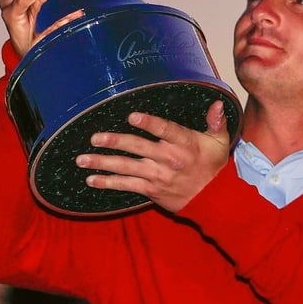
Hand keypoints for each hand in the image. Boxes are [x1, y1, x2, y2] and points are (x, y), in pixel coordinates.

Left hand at [75, 101, 231, 212]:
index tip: (132, 117)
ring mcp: (158, 176)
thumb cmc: (213, 166)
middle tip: (95, 138)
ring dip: (103, 163)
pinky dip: (108, 183)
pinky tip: (92, 180)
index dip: (149, 123)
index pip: (165, 130)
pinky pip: (126, 185)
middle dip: (115, 142)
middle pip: (138, 148)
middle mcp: (169, 159)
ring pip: (126, 168)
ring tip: (83, 159)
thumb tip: (218, 103)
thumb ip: (216, 121)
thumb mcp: (219, 142)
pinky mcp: (151, 190)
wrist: (213, 199)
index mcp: (185, 143)